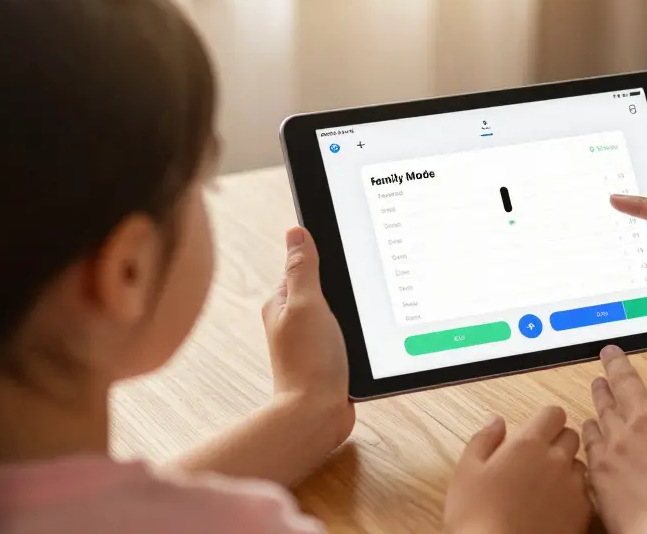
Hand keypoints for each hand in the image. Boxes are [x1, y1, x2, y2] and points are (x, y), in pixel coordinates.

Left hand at [262, 227, 353, 445]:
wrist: (318, 414)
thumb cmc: (308, 361)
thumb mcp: (307, 304)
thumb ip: (302, 268)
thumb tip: (296, 231)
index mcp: (281, 302)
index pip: (304, 265)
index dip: (325, 259)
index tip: (346, 260)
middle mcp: (294, 319)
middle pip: (324, 286)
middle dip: (342, 285)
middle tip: (357, 292)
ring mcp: (311, 339)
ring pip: (338, 310)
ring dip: (351, 311)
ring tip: (360, 318)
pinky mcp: (328, 356)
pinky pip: (346, 332)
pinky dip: (356, 332)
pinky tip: (364, 337)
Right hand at [444, 407, 591, 533]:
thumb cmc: (476, 516)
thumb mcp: (466, 472)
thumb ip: (484, 439)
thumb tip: (496, 420)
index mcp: (528, 444)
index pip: (554, 413)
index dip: (545, 421)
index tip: (535, 432)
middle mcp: (557, 460)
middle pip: (571, 436)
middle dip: (558, 442)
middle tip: (537, 460)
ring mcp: (573, 487)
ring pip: (580, 465)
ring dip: (567, 469)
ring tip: (545, 487)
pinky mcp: (583, 513)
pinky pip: (585, 493)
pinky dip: (574, 496)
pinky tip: (554, 508)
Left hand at [584, 347, 646, 533]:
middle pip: (626, 380)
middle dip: (617, 363)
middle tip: (609, 353)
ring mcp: (619, 441)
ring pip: (604, 405)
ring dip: (600, 390)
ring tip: (597, 382)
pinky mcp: (601, 467)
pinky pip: (590, 438)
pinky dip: (589, 427)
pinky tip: (589, 425)